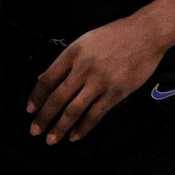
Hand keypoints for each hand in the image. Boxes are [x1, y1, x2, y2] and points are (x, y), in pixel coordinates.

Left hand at [27, 16, 167, 144]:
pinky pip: (96, 114)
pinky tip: (74, 136)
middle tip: (34, 131)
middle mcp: (83, 68)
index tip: (30, 110)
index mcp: (73, 53)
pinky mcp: (116, 93)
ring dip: (60, 127)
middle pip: (58, 98)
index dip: (37, 96)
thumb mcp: (84, 41)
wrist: (145, 34)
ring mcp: (100, 82)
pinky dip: (83, 127)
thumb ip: (65, 61)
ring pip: (75, 109)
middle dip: (44, 117)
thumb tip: (44, 79)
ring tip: (51, 140)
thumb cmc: (113, 36)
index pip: (48, 79)